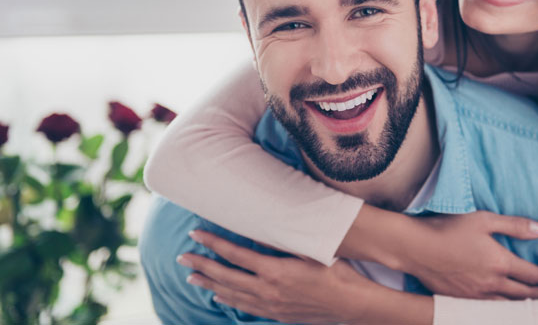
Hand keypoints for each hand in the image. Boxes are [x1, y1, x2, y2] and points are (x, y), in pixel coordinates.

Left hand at [178, 230, 372, 323]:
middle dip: (202, 265)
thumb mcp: (312, 250)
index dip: (214, 244)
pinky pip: (246, 307)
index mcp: (275, 271)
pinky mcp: (278, 315)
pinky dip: (229, 300)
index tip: (196, 234)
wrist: (352, 304)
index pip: (236, 255)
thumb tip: (260, 224)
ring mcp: (271, 305)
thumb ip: (284, 239)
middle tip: (183, 256)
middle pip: (226, 276)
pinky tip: (219, 295)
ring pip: (232, 294)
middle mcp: (268, 290)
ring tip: (191, 276)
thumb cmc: (336, 272)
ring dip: (210, 283)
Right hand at [401, 212, 537, 298]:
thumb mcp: (484, 219)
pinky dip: (504, 312)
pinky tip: (505, 310)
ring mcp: (476, 296)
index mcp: (500, 263)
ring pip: (509, 307)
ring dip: (525, 307)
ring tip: (535, 306)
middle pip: (525, 295)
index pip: (533, 275)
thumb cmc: (449, 228)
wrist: (416, 248)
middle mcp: (492, 284)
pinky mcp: (462, 301)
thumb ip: (515, 225)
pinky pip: (490, 311)